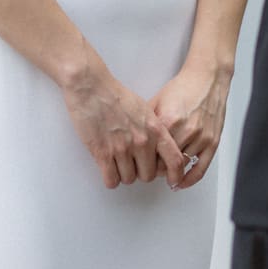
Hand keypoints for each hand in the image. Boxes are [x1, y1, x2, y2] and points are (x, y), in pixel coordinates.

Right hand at [61, 62, 184, 189]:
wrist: (91, 87)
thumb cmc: (116, 95)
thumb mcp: (145, 110)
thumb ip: (154, 131)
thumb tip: (158, 151)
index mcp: (155, 129)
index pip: (176, 160)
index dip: (176, 175)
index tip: (172, 181)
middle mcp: (142, 141)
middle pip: (148, 176)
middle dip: (140, 172)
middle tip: (132, 163)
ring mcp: (122, 148)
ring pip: (128, 179)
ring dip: (123, 174)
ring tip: (117, 160)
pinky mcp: (103, 153)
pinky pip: (111, 180)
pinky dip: (110, 177)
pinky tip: (107, 167)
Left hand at [151, 61, 231, 189]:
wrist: (207, 78)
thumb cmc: (183, 87)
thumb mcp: (158, 100)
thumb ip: (146, 121)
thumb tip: (131, 137)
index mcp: (168, 120)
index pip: (151, 153)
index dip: (143, 160)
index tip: (140, 163)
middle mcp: (186, 130)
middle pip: (165, 163)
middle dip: (155, 168)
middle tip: (150, 169)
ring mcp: (201, 137)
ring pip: (181, 166)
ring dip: (171, 171)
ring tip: (163, 172)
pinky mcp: (213, 141)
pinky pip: (201, 168)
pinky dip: (190, 179)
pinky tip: (181, 183)